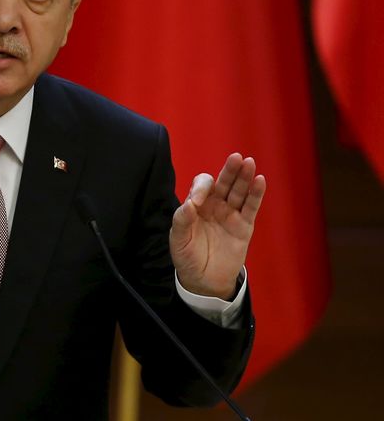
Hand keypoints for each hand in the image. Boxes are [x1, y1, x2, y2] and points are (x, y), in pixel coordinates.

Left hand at [169, 153, 265, 299]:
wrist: (203, 280)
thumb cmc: (187, 256)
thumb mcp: (178, 240)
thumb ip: (181, 221)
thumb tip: (189, 204)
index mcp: (196, 204)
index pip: (202, 185)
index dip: (201, 188)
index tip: (197, 202)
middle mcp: (214, 205)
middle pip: (224, 182)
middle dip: (229, 170)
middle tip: (236, 157)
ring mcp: (230, 214)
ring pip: (239, 192)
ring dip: (244, 177)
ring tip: (249, 163)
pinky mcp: (244, 226)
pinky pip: (251, 207)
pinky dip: (256, 194)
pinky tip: (259, 180)